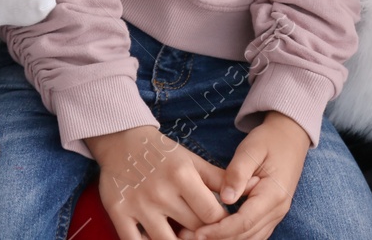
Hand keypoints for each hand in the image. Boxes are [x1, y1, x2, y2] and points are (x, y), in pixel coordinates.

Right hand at [88, 124, 229, 239]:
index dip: (222, 223)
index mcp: (183, 176)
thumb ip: (219, 178)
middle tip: (207, 232)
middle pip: (192, 229)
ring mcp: (138, 205)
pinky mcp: (118, 213)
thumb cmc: (164, 154)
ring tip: (187, 237)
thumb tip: (253, 187)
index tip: (223, 224)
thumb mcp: (193, 161)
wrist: (123, 141)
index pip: (212, 213)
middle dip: (203, 235)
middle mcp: (161, 192)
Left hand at [181, 111, 309, 239]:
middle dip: (218, 239)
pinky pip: (253, 234)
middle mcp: (278, 209)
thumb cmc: (268, 140)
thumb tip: (225, 198)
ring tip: (197, 236)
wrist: (290, 137)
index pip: (244, 222)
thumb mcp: (251, 149)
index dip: (219, 231)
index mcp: (274, 194)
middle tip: (189, 236)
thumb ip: (238, 173)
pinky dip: (234, 237)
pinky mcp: (271, 215)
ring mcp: (276, 214)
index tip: (197, 232)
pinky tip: (215, 234)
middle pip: (246, 236)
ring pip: (250, 239)